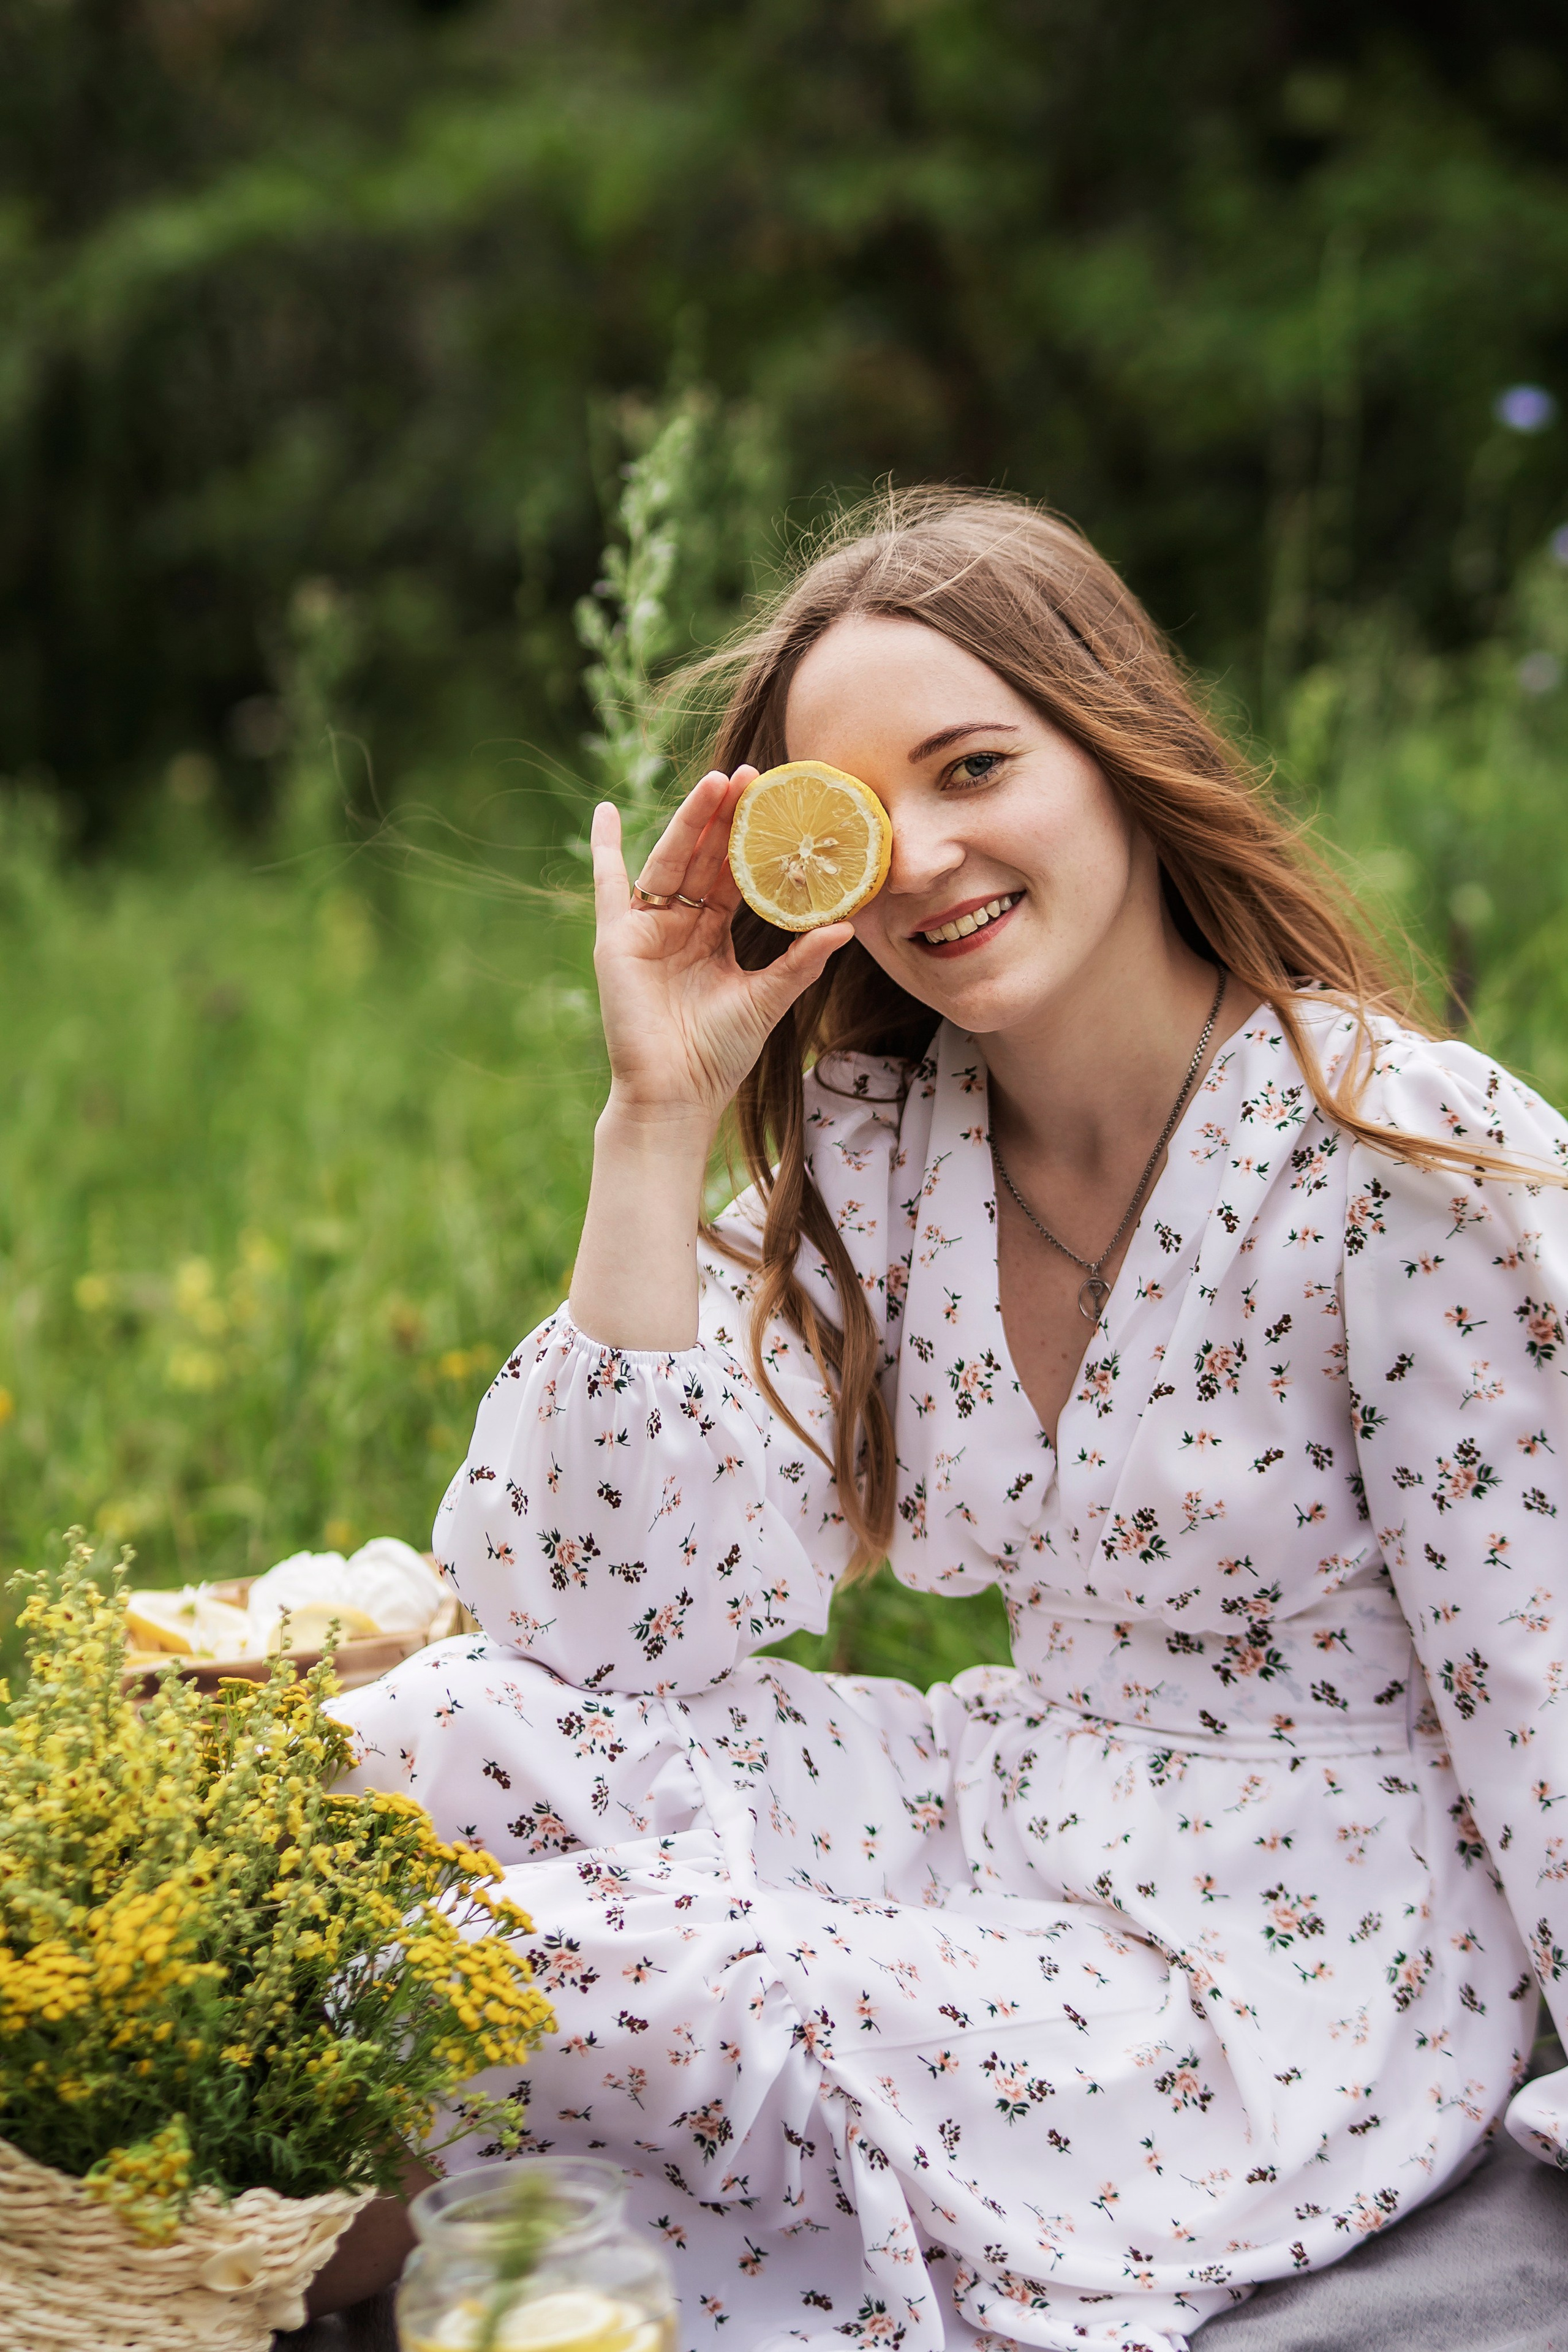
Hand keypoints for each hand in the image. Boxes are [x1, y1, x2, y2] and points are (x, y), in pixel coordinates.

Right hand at [590, 770, 852, 1137]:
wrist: (675, 1094)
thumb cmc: (719, 1055)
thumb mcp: (768, 999)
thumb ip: (801, 961)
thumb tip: (846, 926)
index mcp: (712, 934)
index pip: (735, 875)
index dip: (754, 840)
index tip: (777, 801)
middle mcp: (679, 924)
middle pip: (705, 858)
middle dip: (726, 817)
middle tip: (750, 774)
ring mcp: (646, 928)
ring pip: (670, 861)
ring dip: (690, 821)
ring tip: (713, 783)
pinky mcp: (616, 939)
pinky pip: (608, 886)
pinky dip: (603, 849)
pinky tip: (606, 809)